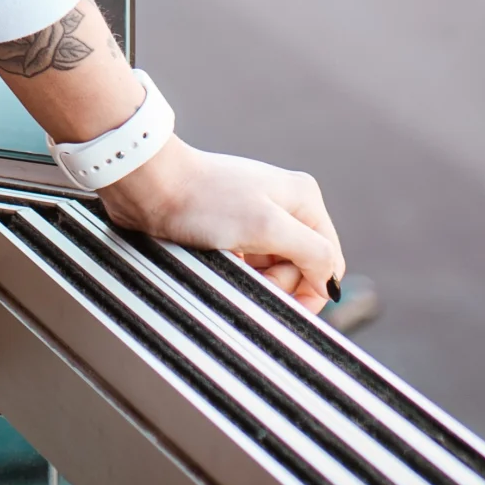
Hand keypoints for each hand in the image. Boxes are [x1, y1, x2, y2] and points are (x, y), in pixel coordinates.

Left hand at [100, 137, 344, 312]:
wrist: (152, 187)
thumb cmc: (205, 200)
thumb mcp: (267, 227)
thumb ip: (312, 252)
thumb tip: (332, 283)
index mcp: (304, 198)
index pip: (330, 262)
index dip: (310, 289)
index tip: (279, 298)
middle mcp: (286, 205)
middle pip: (302, 268)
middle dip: (277, 283)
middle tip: (246, 272)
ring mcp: (259, 216)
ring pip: (275, 270)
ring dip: (256, 279)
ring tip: (229, 263)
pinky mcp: (234, 228)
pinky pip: (250, 265)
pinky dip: (239, 272)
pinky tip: (221, 261)